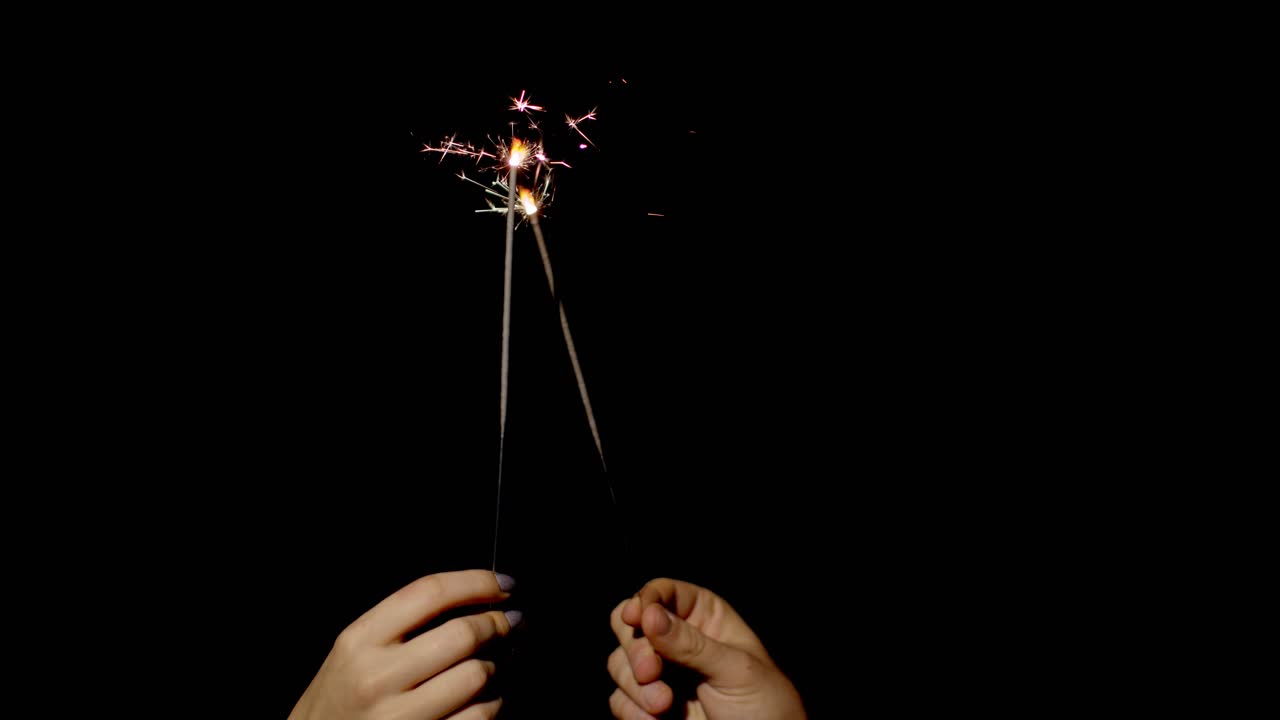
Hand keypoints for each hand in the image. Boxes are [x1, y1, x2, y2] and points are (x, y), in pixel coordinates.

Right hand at [290, 569, 520, 719]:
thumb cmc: (344, 696)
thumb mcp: (357, 649)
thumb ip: (405, 622)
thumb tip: (477, 599)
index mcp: (360, 640)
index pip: (430, 593)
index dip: (477, 582)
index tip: (504, 583)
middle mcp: (376, 678)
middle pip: (462, 634)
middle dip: (498, 624)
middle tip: (510, 622)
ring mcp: (398, 718)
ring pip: (477, 676)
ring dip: (498, 666)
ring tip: (495, 663)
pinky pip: (479, 717)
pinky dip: (493, 703)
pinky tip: (486, 698)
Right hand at [606, 577, 805, 719]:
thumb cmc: (766, 708)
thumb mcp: (735, 670)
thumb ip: (691, 644)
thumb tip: (650, 615)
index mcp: (705, 618)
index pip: (665, 593)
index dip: (646, 599)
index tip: (636, 616)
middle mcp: (678, 642)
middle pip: (631, 624)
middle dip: (635, 648)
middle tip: (650, 671)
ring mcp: (662, 675)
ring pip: (620, 662)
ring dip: (635, 685)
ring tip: (664, 706)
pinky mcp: (648, 708)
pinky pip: (620, 699)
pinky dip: (631, 710)